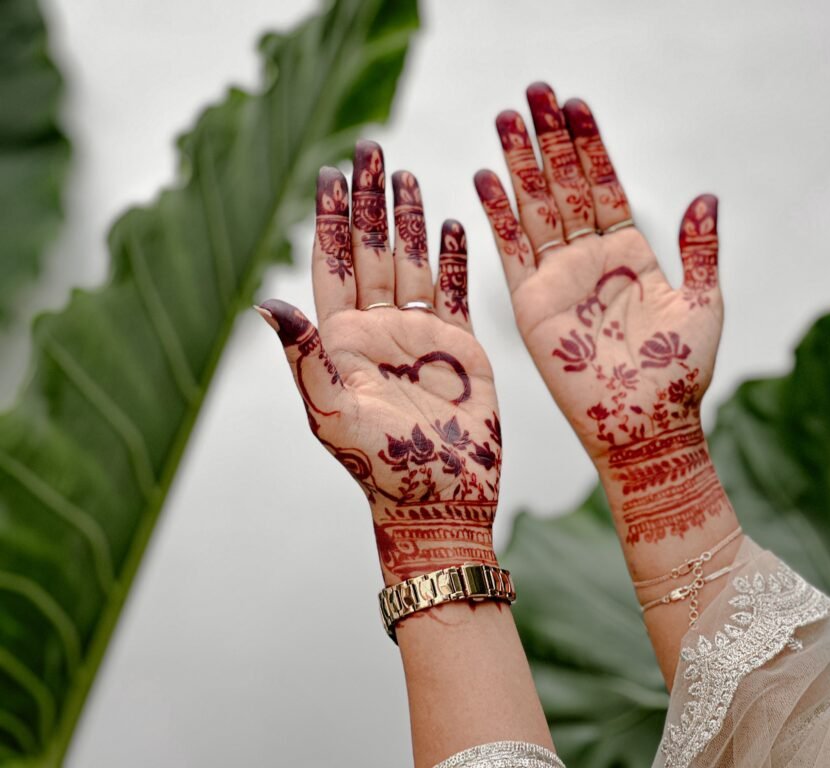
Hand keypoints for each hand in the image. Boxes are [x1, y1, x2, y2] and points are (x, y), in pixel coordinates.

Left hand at [259, 141, 500, 585]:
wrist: (438, 498)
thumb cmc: (380, 465)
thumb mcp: (333, 410)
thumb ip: (304, 355)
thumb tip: (265, 302)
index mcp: (340, 341)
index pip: (334, 264)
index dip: (330, 219)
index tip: (330, 172)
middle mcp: (376, 331)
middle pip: (372, 251)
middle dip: (370, 202)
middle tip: (371, 149)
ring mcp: (419, 337)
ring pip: (412, 264)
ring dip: (410, 219)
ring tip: (408, 175)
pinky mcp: (458, 347)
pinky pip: (454, 292)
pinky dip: (454, 258)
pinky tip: (453, 224)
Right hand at [475, 83, 731, 555]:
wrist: (646, 426)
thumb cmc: (679, 374)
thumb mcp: (702, 304)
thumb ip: (700, 249)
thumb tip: (705, 196)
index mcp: (631, 255)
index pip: (605, 185)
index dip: (591, 145)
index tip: (577, 105)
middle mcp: (590, 260)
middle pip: (565, 186)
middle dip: (549, 140)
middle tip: (535, 92)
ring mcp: (558, 280)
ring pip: (535, 209)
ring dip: (519, 164)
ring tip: (506, 118)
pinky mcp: (531, 305)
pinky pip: (511, 252)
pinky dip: (498, 216)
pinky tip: (486, 178)